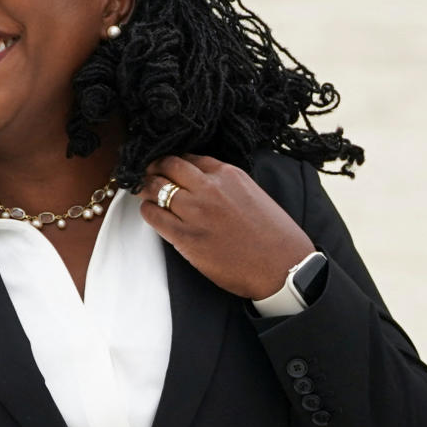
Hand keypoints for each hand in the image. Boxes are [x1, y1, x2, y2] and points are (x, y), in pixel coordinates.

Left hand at [139, 154, 314, 299]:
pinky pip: (154, 216)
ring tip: (143, 191)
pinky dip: (148, 211)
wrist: (283, 268)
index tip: (167, 166)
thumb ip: (227, 185)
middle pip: (168, 166)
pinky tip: (150, 212)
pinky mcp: (185, 237)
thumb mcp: (254, 194)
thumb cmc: (274, 236)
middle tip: (147, 173)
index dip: (174, 161)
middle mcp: (209, 188)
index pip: (189, 157)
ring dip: (145, 187)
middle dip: (154, 168)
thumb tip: (204, 183)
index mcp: (228, 175)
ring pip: (156, 188)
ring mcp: (195, 212)